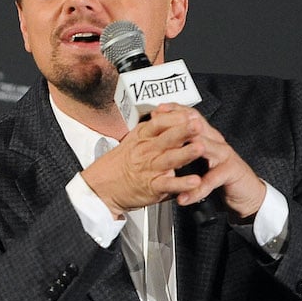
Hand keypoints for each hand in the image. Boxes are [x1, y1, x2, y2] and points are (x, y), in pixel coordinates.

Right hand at [80, 104, 264, 218]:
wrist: (101, 187)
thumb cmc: (120, 164)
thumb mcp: (133, 140)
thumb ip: (152, 129)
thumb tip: (171, 115)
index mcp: (142, 137)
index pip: (159, 122)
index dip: (175, 117)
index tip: (190, 113)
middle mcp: (146, 151)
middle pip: (167, 138)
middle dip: (183, 130)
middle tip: (197, 124)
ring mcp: (149, 169)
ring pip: (170, 159)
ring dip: (186, 153)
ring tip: (199, 148)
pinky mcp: (152, 186)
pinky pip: (169, 184)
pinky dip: (182, 183)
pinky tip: (194, 181)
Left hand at [158, 104, 265, 219]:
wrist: (246, 191)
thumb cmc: (220, 173)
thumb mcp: (201, 156)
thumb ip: (187, 145)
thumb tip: (163, 134)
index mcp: (207, 136)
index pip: (191, 117)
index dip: (175, 112)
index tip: (157, 111)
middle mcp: (216, 141)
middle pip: (197, 127)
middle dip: (178, 124)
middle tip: (159, 125)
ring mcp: (224, 155)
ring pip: (205, 148)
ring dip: (189, 150)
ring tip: (174, 156)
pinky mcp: (230, 173)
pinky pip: (210, 181)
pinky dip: (196, 190)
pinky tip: (183, 197)